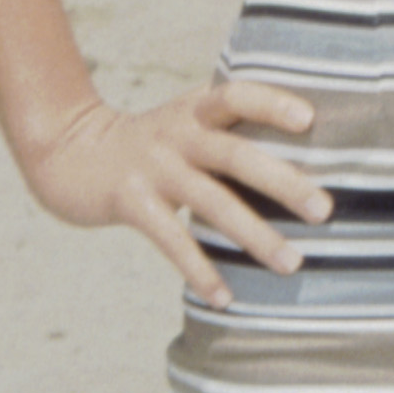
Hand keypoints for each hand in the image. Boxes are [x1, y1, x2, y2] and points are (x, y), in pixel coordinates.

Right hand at [23, 77, 326, 302]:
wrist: (68, 152)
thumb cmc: (148, 141)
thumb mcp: (184, 119)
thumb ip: (228, 128)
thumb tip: (300, 151)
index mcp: (196, 109)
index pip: (238, 95)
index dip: (272, 103)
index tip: (311, 120)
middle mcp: (178, 133)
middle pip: (236, 154)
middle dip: (283, 182)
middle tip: (325, 210)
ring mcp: (154, 168)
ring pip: (212, 201)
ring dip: (255, 235)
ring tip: (292, 263)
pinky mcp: (131, 201)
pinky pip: (171, 239)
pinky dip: (199, 270)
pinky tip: (225, 297)